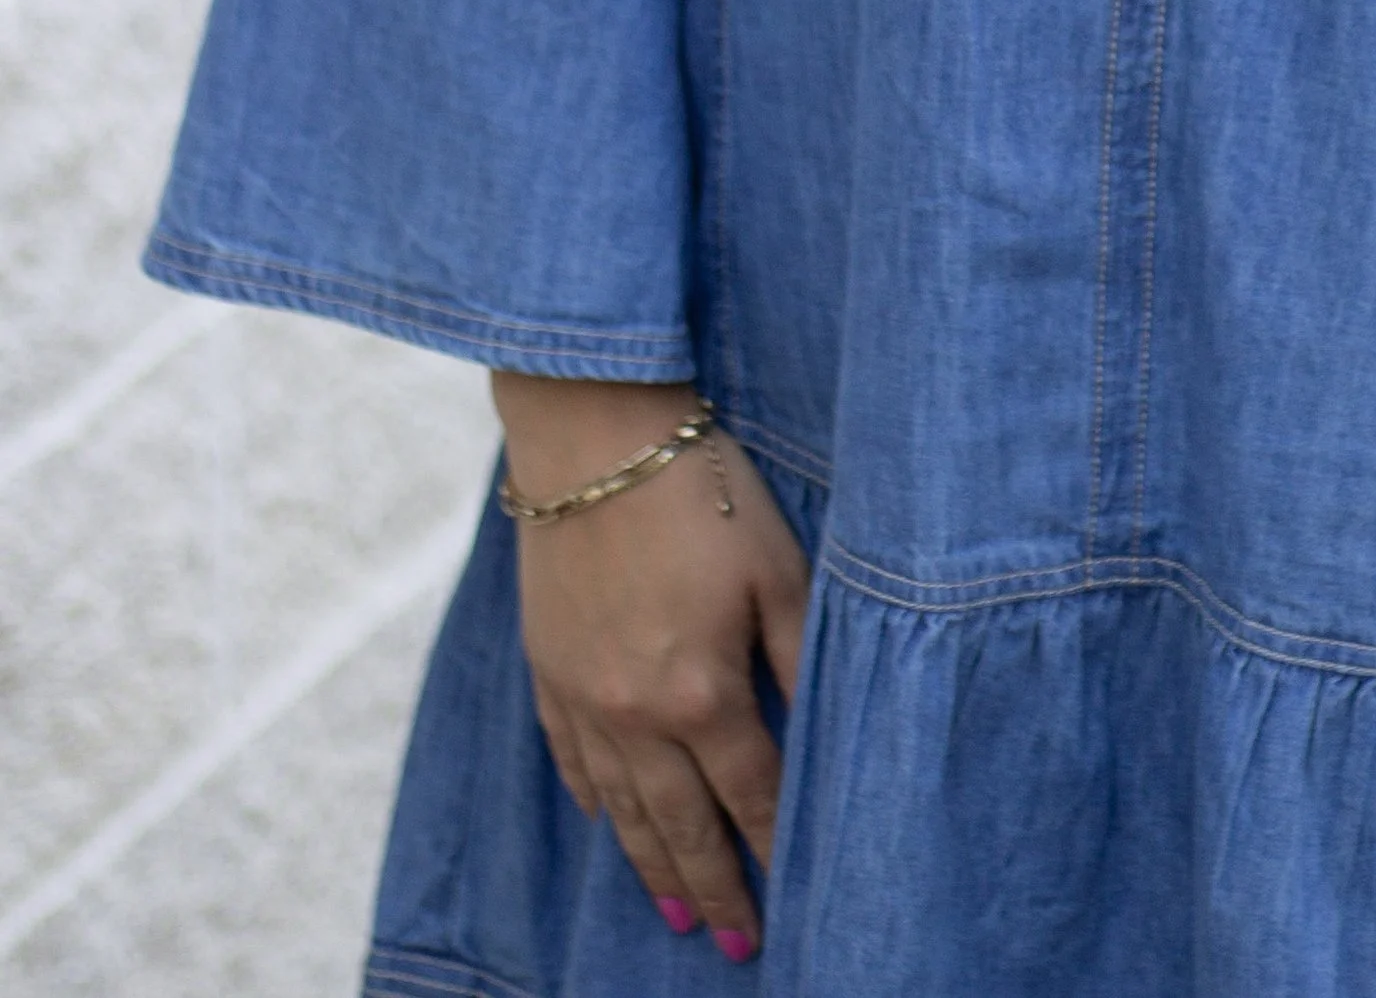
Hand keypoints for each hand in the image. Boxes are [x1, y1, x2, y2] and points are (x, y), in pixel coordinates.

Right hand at [493, 375, 812, 960]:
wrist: (593, 436)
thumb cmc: (701, 488)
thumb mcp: (777, 565)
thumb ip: (800, 655)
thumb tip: (823, 729)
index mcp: (701, 692)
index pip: (751, 793)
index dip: (774, 848)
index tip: (793, 899)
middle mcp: (636, 714)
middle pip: (681, 824)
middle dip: (712, 888)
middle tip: (733, 944)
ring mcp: (583, 696)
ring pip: (622, 808)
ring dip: (650, 866)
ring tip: (675, 915)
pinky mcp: (548, 668)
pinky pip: (570, 759)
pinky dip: (592, 801)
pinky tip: (605, 823)